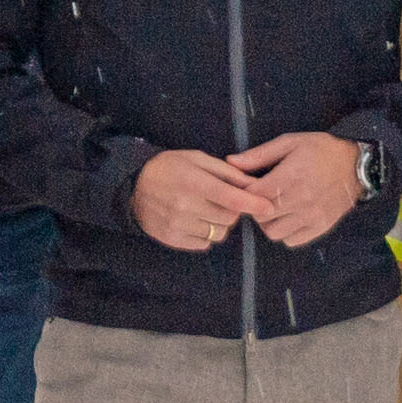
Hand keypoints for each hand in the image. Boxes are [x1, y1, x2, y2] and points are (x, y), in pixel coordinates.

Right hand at [127, 150, 260, 249]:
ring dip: (220, 224)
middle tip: (223, 200)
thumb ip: (225, 171)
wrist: (133, 186)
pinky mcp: (173, 239)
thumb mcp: (196, 159)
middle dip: (233, 210)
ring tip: (207, 210)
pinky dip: (206, 234)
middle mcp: (186, 206)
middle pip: (228, 217)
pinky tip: (196, 221)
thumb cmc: (169, 167)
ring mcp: (178, 225)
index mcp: (194, 182)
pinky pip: (204, 243)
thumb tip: (252, 183)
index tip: (268, 207)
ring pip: (218, 233)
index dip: (253, 204)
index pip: (231, 198)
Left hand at [226, 130, 365, 249]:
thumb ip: (259, 155)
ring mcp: (312, 216)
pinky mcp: (321, 227)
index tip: (246, 186)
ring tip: (274, 209)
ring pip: (274, 233)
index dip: (244, 192)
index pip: (254, 195)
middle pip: (261, 216)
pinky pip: (292, 241)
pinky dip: (286, 232)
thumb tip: (231, 163)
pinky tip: (288, 217)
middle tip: (260, 197)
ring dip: (269, 222)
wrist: (356, 163)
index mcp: (291, 176)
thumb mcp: (289, 143)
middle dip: (255, 208)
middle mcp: (301, 199)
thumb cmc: (320, 149)